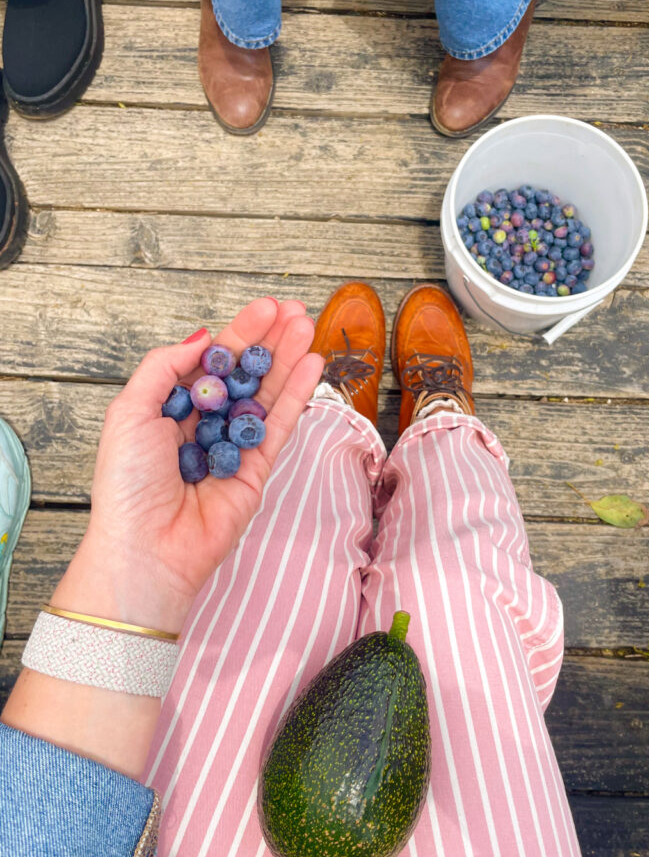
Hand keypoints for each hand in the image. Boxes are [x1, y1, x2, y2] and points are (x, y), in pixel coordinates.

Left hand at [53, 298, 323, 634]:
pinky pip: (279, 425)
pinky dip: (297, 395)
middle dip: (270, 341)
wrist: (148, 547)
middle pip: (244, 373)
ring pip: (266, 394)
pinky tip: (312, 366)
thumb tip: (201, 337)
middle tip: (295, 311)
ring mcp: (232, 446)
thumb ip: (165, 367)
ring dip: (288, 360)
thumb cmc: (128, 484)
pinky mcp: (257, 469)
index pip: (211, 361)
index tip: (265, 308)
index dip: (239, 334)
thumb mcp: (130, 411)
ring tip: (308, 328)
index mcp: (169, 408)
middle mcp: (203, 424)